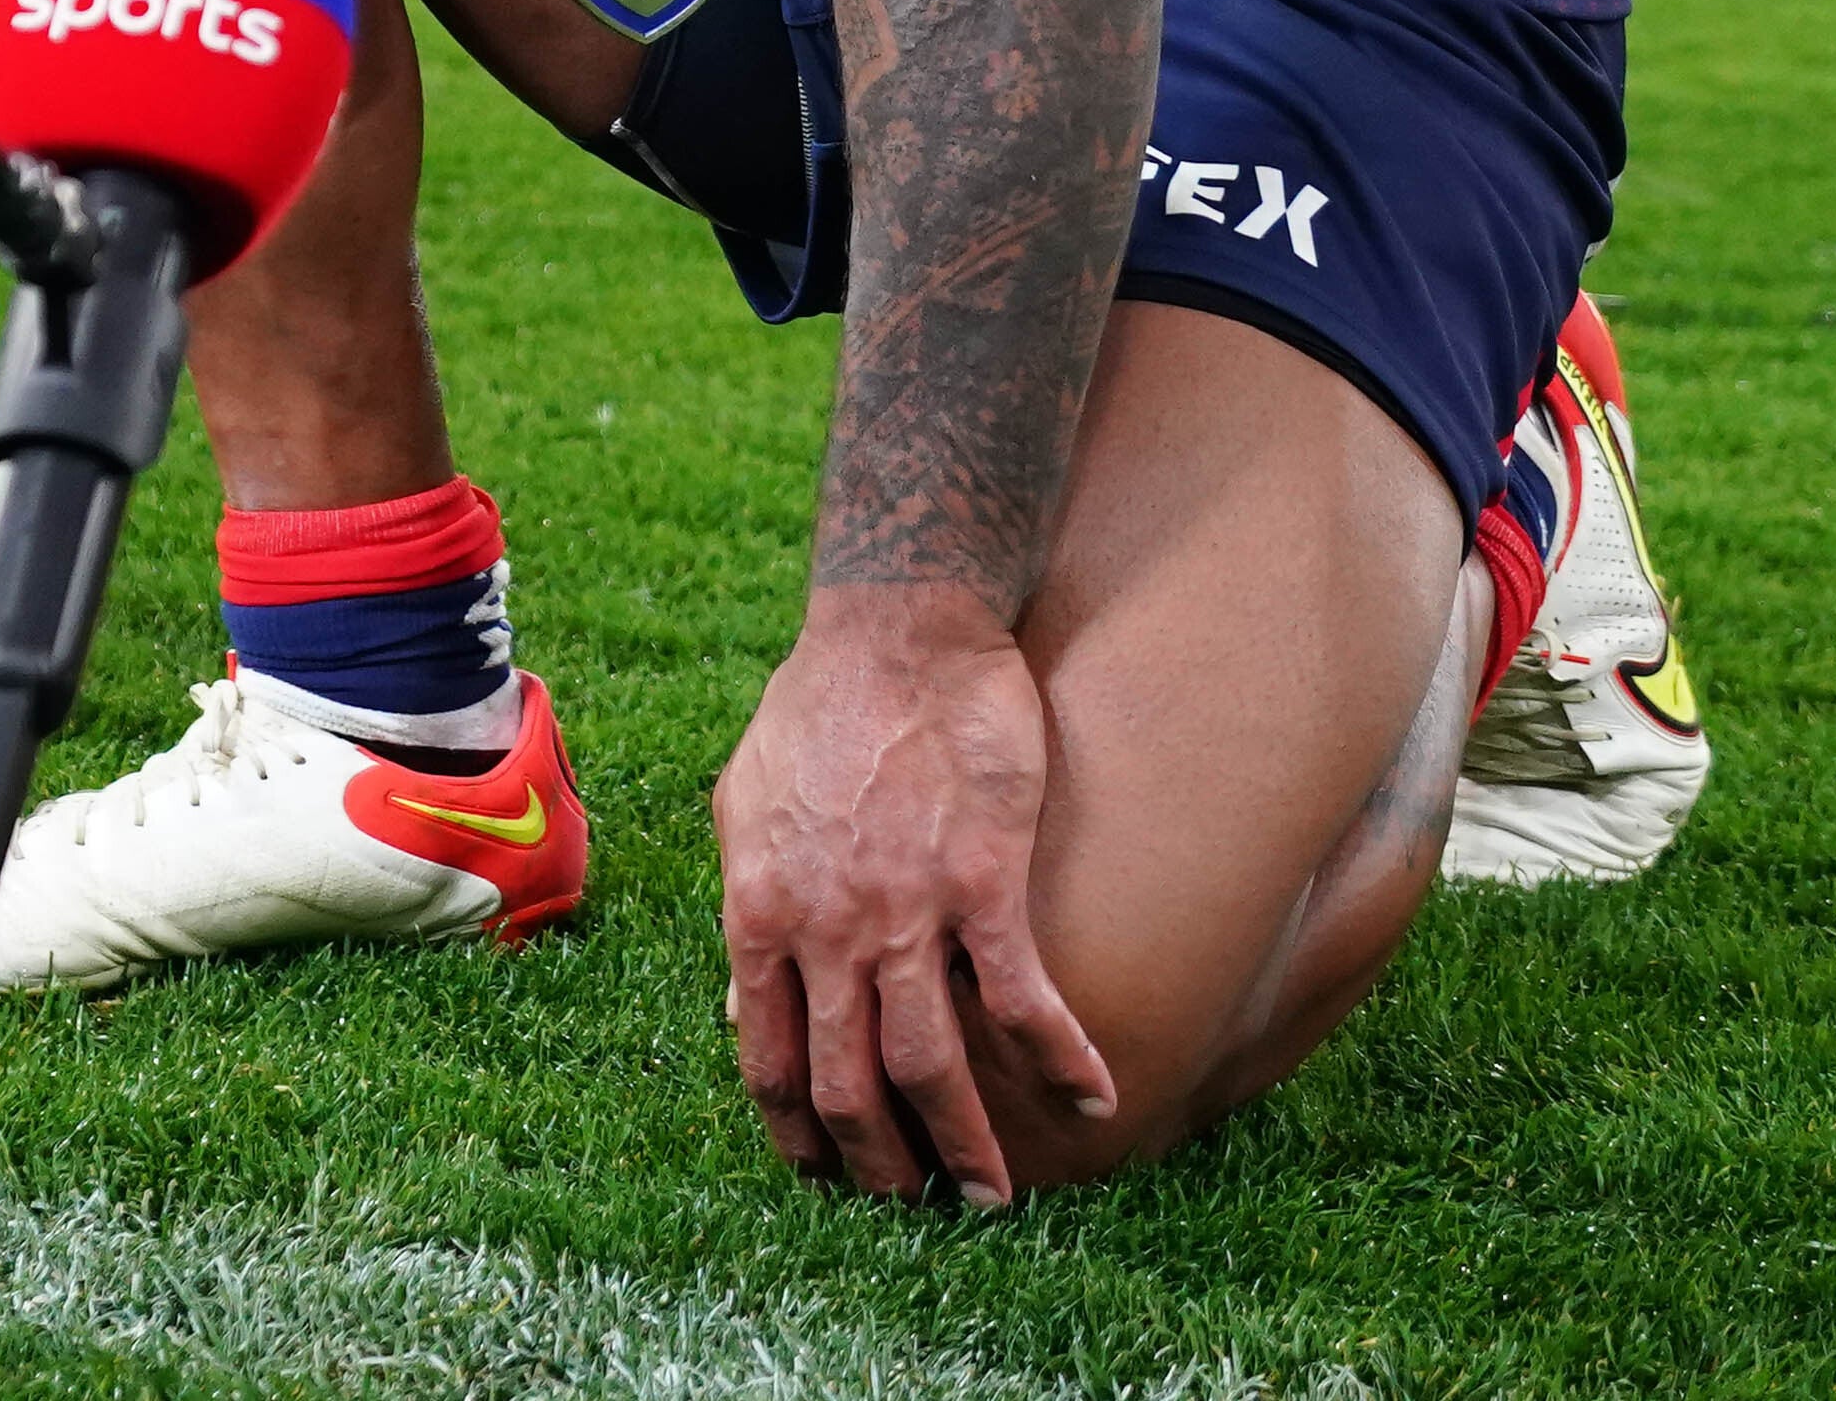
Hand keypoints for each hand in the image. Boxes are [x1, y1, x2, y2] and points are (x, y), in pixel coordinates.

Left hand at [714, 581, 1113, 1205]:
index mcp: (761, 913)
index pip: (768, 1057)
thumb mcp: (744, 805)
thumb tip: (742, 992)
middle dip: (878, 1163)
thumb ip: (748, 900)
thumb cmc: (817, 705)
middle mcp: (827, 929)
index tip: (823, 1175)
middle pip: (847, 1082)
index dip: (795, 1132)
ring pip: (930, 1063)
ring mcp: (906, 910)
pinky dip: (1059, 1057)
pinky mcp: (984, 881)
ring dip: (964, 1143)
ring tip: (991, 1196)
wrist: (899, 630)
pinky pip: (1022, 996)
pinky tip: (1093, 1098)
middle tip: (908, 1205)